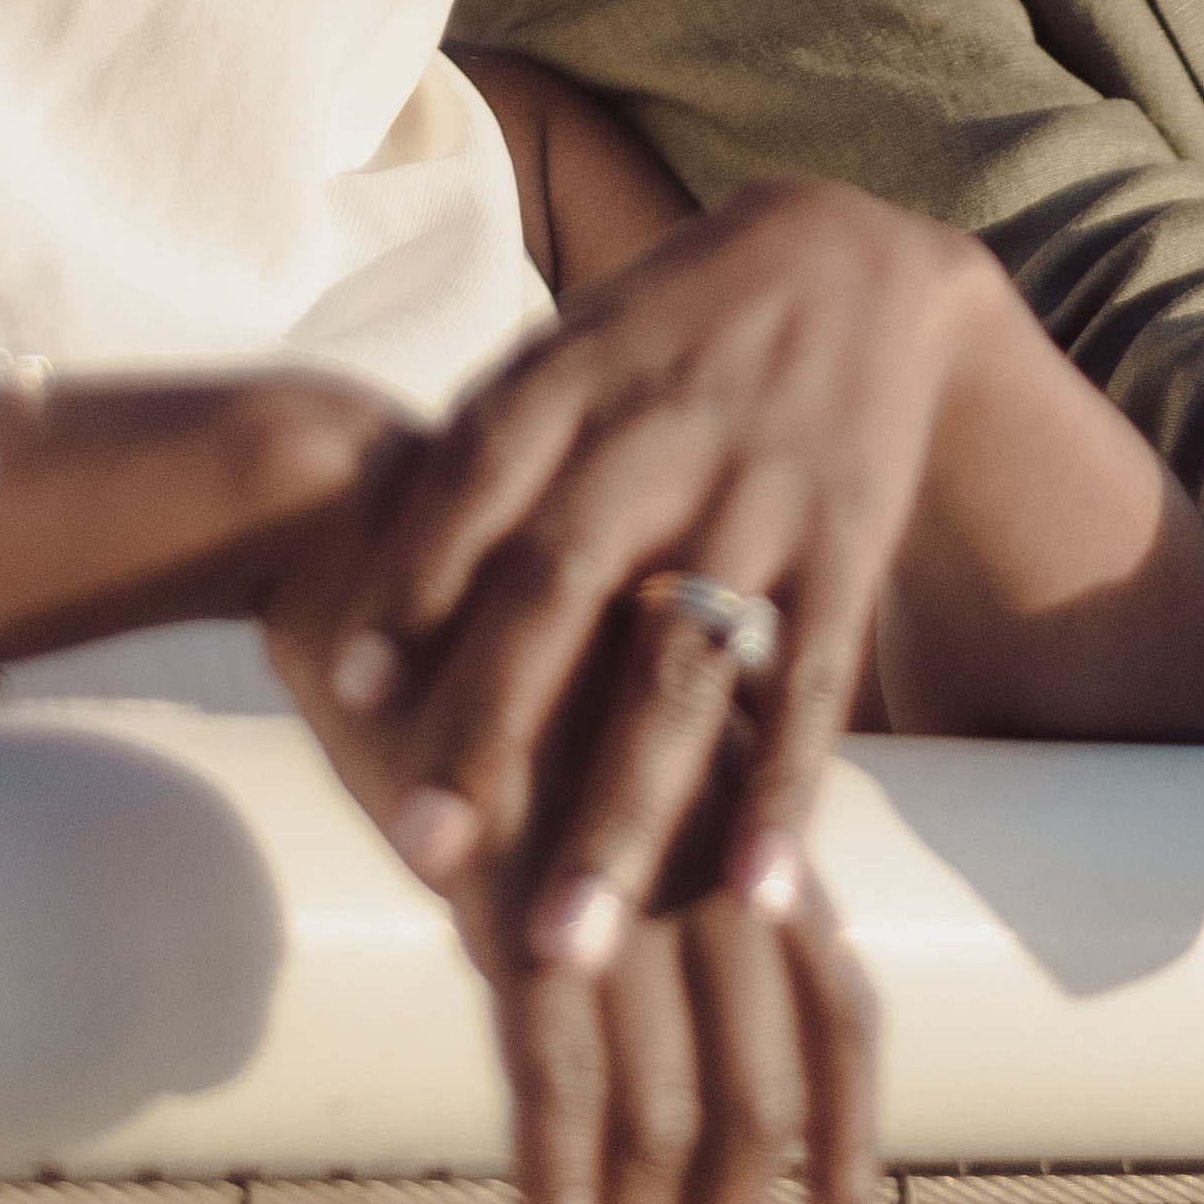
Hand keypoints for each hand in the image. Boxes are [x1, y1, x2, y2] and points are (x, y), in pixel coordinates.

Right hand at [264, 523, 892, 1203]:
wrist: (372, 523)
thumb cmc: (472, 641)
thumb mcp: (581, 744)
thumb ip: (630, 845)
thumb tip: (620, 961)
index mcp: (730, 818)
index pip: (836, 1013)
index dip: (850, 1146)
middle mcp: (698, 857)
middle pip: (762, 1099)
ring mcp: (614, 879)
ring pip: (675, 1117)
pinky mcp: (513, 890)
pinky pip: (561, 1083)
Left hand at [323, 179, 1003, 955]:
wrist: (854, 261)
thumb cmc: (663, 331)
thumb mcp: (565, 347)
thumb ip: (475, 451)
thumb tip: (355, 572)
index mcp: (575, 379)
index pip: (478, 478)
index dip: (414, 576)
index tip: (349, 688)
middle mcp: (664, 439)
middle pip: (565, 589)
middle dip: (492, 724)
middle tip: (423, 853)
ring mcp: (762, 499)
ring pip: (683, 669)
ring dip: (628, 810)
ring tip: (569, 941)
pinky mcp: (847, 548)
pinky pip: (813, 688)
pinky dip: (785, 793)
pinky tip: (757, 896)